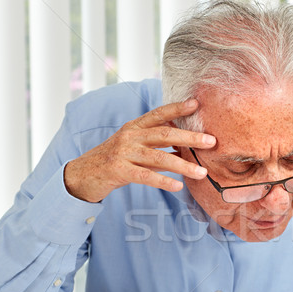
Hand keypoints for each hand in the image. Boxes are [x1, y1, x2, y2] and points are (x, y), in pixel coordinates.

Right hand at [64, 99, 215, 202]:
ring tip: (201, 172)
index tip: (196, 104)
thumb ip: (154, 144)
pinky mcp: (118, 171)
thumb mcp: (132, 146)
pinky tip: (178, 186)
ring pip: (159, 158)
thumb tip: (184, 147)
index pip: (158, 114)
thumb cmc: (113, 160)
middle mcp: (129, 136)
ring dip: (183, 165)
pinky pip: (146, 176)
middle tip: (211, 141)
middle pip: (164, 134)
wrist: (81, 175)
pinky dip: (163, 181)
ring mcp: (123, 153)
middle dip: (190, 138)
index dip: (177, 108)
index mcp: (134, 127)